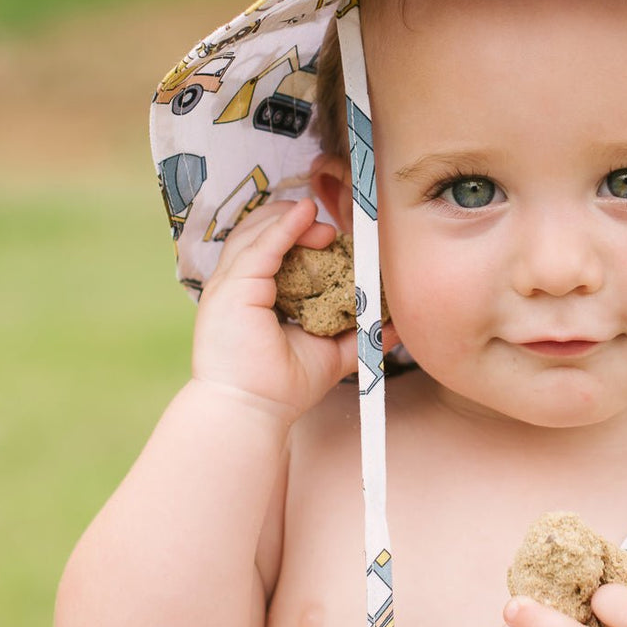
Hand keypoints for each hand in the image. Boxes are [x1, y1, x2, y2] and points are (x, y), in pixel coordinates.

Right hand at [192, 198, 398, 421]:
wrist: (253, 413)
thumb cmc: (282, 388)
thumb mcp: (331, 352)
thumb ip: (359, 334)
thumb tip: (396, 323)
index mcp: (253, 294)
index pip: (270, 248)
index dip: (298, 233)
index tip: (332, 235)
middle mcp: (237, 285)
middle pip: (259, 232)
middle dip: (295, 221)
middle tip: (331, 230)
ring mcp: (230, 285)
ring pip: (256, 232)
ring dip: (292, 219)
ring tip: (322, 222)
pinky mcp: (232, 288)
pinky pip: (260, 247)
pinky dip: (284, 226)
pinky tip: (305, 213)